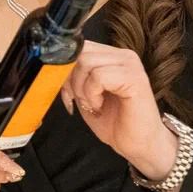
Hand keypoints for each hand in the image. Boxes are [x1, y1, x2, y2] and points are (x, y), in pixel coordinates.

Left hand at [60, 41, 177, 181]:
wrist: (138, 145)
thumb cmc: (115, 122)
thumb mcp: (85, 95)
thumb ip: (74, 78)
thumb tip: (54, 69)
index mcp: (112, 56)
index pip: (79, 47)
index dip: (66, 69)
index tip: (68, 93)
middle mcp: (123, 55)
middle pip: (80, 52)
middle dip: (72, 80)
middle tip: (82, 101)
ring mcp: (130, 64)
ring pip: (86, 62)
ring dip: (82, 89)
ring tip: (94, 104)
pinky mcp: (135, 78)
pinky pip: (98, 76)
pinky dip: (92, 94)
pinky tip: (100, 105)